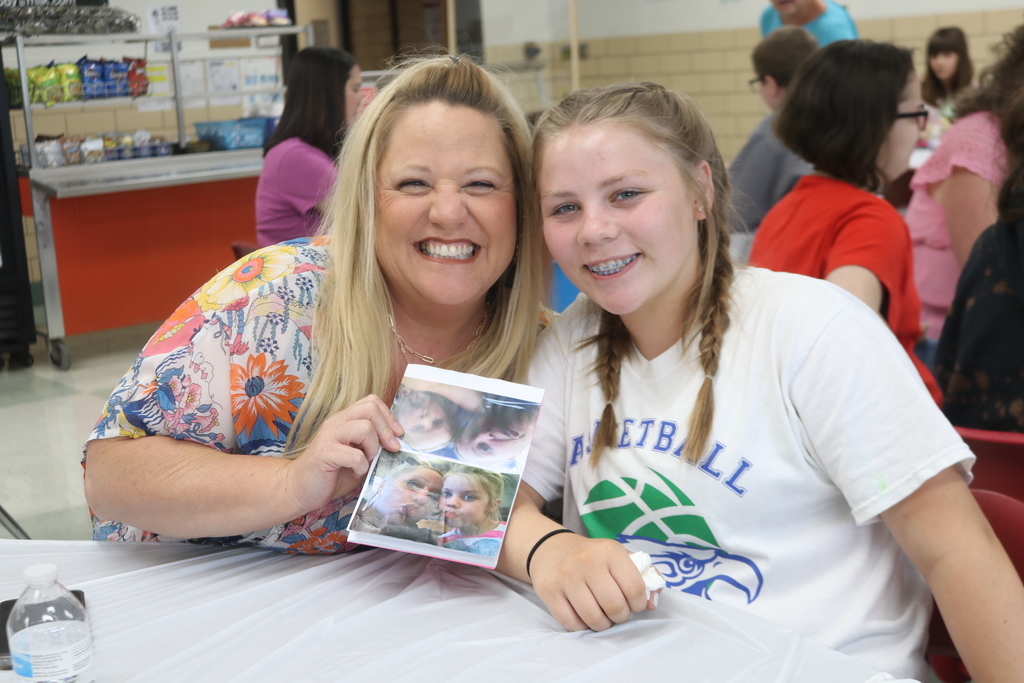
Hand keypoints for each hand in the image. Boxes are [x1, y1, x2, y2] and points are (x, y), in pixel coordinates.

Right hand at [284, 395, 403, 512]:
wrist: (299, 489)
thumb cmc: (331, 474)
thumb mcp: (356, 455)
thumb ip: (371, 445)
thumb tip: (396, 443)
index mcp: (344, 420)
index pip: (371, 402)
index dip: (389, 417)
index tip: (397, 435)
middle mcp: (336, 423)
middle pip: (370, 408)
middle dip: (386, 429)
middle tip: (390, 448)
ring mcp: (329, 436)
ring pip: (365, 428)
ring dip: (373, 447)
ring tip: (367, 460)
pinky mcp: (324, 453)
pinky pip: (355, 455)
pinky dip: (362, 467)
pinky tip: (355, 472)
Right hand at [529, 533, 653, 630]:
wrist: (552, 550)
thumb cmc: (593, 557)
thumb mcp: (619, 557)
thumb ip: (644, 576)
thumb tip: (652, 603)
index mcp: (610, 551)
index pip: (635, 587)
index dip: (638, 603)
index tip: (633, 604)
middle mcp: (587, 561)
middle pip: (614, 606)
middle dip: (620, 616)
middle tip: (617, 612)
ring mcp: (566, 576)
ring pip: (593, 618)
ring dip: (602, 624)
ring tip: (602, 615)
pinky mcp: (549, 591)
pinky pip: (571, 623)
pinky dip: (581, 625)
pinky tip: (583, 615)